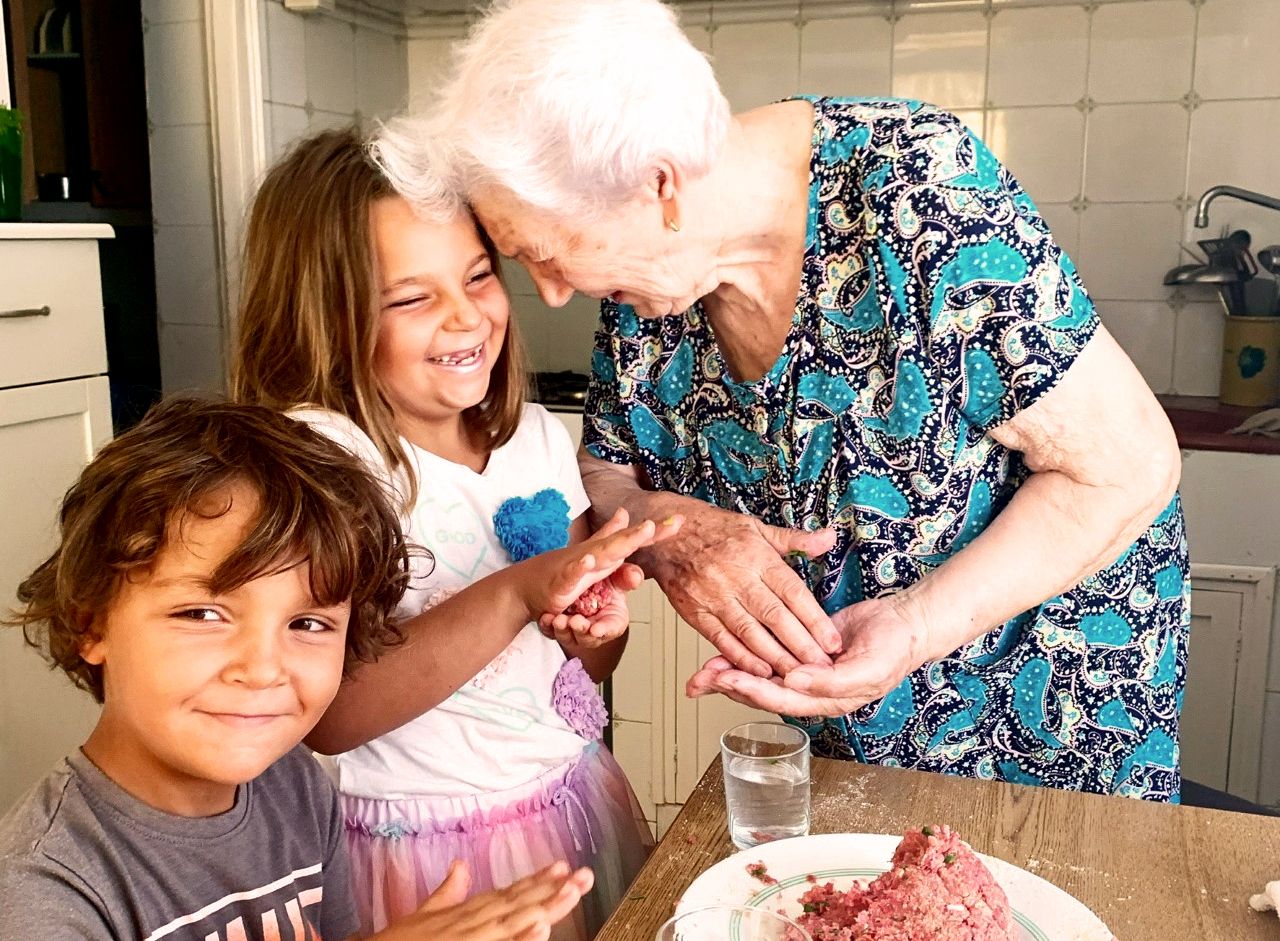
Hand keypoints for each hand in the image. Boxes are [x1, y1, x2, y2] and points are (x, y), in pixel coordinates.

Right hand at [373, 860, 593, 940]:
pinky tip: (539, 930)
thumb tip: (459, 866)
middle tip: (584, 876)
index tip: (565, 867)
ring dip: (542, 907)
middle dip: (552, 889)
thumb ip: (447, 891)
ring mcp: (469, 939)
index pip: (510, 892)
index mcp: (468, 911)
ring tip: (570, 894)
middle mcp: (472, 921)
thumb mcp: (423, 913)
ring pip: (512, 922)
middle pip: (518, 902)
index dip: (538, 880)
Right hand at [524, 509, 681, 621]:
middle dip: (644, 533)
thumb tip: (626, 514)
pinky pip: (572, 573)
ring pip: (602, 553)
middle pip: (622, 542)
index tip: (680, 521)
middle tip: (666, 522)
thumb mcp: (591, 555)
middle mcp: (593, 555)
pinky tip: (590, 561)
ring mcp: (576, 566)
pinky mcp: (560, 581)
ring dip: (622, 541)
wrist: (523, 588)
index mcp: (603, 553)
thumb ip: (609, 536)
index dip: (657, 532)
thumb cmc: (558, 572)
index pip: (633, 540)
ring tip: (643, 531)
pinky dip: (581, 567)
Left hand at [538, 573, 631, 647]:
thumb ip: (626, 577)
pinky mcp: (558, 628)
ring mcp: (574, 630)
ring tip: (558, 619)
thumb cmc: (601, 584)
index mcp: (611, 618)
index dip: (605, 631)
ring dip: (563, 630)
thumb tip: (635, 576)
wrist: (576, 578)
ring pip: (569, 637)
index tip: (596, 630)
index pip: (612, 629)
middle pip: (589, 638)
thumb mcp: (615, 577)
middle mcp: (593, 627)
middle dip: (581, 631)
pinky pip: (551, 632)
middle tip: (575, 622)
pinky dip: (548, 626)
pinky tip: (546, 617)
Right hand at [646, 501, 840, 676]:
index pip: (792, 592)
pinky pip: (721, 639)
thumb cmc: (713, 530)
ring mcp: (714, 597)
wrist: (665, 534)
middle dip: (801, 646)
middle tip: (822, 668)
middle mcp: (736, 577)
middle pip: (775, 616)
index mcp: (756, 555)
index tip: (833, 641)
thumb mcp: (756, 527)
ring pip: (750, 632)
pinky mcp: (695, 612)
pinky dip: (741, 658)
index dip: (815, 619)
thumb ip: (794, 540)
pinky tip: (760, 671)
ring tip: (797, 676)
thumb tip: (828, 539)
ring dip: (775, 658)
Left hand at [686, 593, 932, 717]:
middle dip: (729, 686)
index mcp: (826, 699)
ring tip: (700, 671)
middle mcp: (810, 690)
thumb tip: (795, 682)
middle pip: (762, 692)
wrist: (904, 624)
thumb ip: (832, 681)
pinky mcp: (799, 651)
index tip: (727, 678)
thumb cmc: (893, 649)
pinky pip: (767, 655)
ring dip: (730, 672)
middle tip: (699, 680)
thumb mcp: (870, 668)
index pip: (781, 699)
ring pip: (760, 675)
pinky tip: (723, 652)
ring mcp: (804, 672)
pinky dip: (745, 653)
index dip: (752, 690)